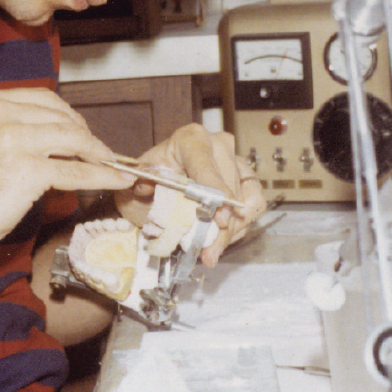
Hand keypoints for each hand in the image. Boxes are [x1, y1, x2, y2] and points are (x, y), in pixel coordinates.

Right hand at [0, 87, 135, 261]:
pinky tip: (113, 179)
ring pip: (73, 139)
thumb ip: (6, 129)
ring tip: (111, 164)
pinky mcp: (28, 169)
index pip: (41, 99)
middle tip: (98, 150)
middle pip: (60, 116)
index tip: (80, 130)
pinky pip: (75, 170)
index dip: (67, 116)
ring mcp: (14, 138)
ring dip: (97, 153)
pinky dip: (100, 175)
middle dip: (84, 134)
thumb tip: (53, 139)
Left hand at [114, 124, 265, 265]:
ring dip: (230, 232)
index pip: (205, 165)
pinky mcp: (247, 179)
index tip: (219, 219)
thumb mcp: (136, 180)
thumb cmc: (148, 179)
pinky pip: (255, 205)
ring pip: (246, 200)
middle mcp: (219, 145)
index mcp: (191, 139)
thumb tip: (138, 183)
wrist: (157, 183)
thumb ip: (136, 180)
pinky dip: (239, 226)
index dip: (214, 192)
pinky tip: (220, 238)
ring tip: (211, 251)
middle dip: (220, 226)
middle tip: (209, 252)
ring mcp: (236, 161)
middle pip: (229, 188)